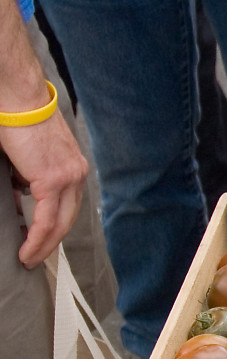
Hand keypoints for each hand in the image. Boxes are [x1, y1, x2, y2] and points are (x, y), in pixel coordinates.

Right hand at [3, 108, 87, 266]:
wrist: (19, 100)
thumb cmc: (18, 119)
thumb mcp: (31, 154)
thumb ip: (31, 175)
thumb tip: (23, 191)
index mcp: (74, 167)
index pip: (69, 206)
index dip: (56, 227)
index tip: (43, 242)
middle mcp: (77, 173)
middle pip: (68, 219)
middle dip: (51, 243)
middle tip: (35, 258)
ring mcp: (68, 177)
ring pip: (58, 224)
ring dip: (42, 246)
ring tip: (28, 259)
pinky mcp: (52, 180)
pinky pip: (45, 219)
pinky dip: (36, 238)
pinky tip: (26, 250)